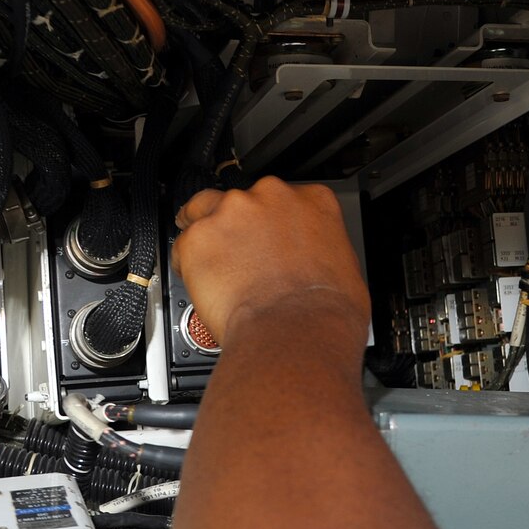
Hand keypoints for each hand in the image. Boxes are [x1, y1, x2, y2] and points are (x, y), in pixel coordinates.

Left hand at [172, 180, 369, 358]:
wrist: (296, 331)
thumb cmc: (323, 310)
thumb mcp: (344, 268)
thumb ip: (321, 249)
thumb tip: (312, 262)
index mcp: (312, 200)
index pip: (285, 198)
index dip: (273, 221)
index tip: (269, 237)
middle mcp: (271, 197)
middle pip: (243, 200)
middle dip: (240, 227)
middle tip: (243, 257)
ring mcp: (232, 212)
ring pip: (204, 211)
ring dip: (208, 236)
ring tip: (212, 264)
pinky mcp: (200, 236)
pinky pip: (183, 245)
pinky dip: (189, 264)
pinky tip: (201, 283)